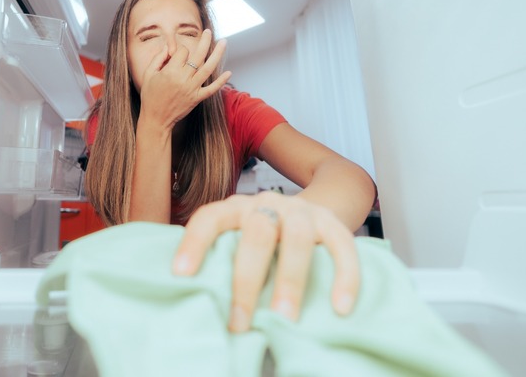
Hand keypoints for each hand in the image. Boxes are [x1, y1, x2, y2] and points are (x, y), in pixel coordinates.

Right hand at [139, 29, 231, 127]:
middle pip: (198, 55)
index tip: (175, 54)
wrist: (156, 119)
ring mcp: (192, 89)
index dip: (179, 50)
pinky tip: (229, 72)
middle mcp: (183, 79)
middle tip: (209, 31)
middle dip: (205, 41)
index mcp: (170, 71)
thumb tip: (168, 46)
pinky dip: (221, 82)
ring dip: (217, 54)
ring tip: (224, 42)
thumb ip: (158, 58)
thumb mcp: (148, 74)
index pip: (182, 52)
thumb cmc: (150, 96)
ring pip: (208, 69)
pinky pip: (212, 89)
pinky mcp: (197, 98)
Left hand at [171, 191, 359, 331]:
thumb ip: (223, 258)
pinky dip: (344, 277)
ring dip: (290, 281)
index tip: (181, 274)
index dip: (193, 243)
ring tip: (283, 319)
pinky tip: (340, 307)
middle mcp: (268, 203)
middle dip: (246, 281)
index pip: (210, 218)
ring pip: (297, 239)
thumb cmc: (266, 238)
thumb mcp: (239, 240)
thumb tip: (197, 300)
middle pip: (256, 234)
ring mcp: (303, 211)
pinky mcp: (333, 223)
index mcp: (236, 208)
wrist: (313, 210)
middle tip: (239, 323)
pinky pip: (343, 247)